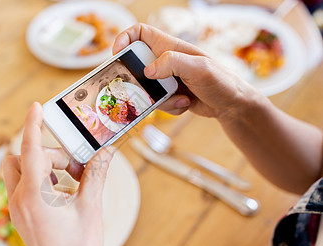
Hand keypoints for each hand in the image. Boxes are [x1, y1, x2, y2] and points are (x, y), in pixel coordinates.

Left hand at [3, 102, 119, 245]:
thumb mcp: (91, 207)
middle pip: (25, 159)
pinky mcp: (21, 218)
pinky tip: (64, 195)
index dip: (33, 124)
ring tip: (72, 181)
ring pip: (21, 173)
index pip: (31, 149)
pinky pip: (24, 188)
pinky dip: (41, 182)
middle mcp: (19, 200)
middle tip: (77, 166)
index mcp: (34, 195)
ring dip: (44, 168)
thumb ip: (96, 174)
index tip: (35, 106)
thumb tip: (106, 152)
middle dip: (51, 154)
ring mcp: (18, 211)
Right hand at [112, 23, 265, 120]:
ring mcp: (167, 79)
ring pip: (146, 89)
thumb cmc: (221, 81)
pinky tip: (187, 103)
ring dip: (160, 99)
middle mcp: (165, 61)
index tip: (117, 54)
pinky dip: (170, 107)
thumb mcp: (198, 68)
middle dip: (139, 81)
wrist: (232, 105)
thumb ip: (172, 63)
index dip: (125, 39)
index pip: (140, 33)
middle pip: (137, 66)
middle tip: (146, 89)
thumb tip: (148, 71)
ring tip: (181, 98)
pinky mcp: (169, 95)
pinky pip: (157, 103)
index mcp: (170, 47)